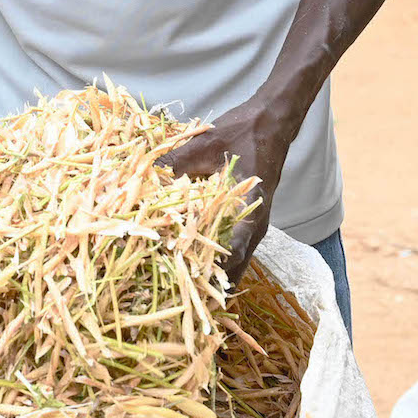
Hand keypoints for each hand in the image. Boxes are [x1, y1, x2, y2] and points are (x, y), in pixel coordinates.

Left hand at [162, 101, 289, 283]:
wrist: (271, 122)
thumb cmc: (243, 132)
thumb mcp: (206, 144)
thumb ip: (177, 162)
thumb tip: (146, 177)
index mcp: (252, 206)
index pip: (234, 247)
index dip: (209, 263)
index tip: (185, 274)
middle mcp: (256, 223)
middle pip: (236, 265)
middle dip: (210, 281)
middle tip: (181, 295)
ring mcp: (254, 225)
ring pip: (237, 262)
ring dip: (214, 274)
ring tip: (186, 291)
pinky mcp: (248, 222)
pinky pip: (234, 249)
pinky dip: (218, 260)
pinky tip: (195, 266)